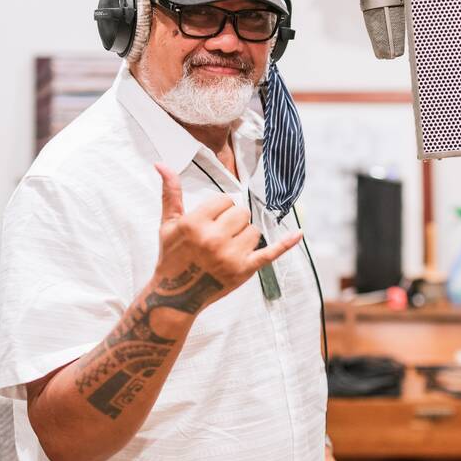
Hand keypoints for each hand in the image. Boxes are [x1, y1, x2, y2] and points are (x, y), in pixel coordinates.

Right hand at [151, 163, 301, 314]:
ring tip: (227, 247)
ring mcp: (231, 256)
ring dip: (244, 235)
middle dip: (232, 221)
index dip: (219, 209)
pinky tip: (298, 234)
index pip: (224, 200)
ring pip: (253, 229)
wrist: (175, 296)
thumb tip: (162, 164)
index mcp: (195, 224)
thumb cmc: (172, 256)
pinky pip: (270, 253)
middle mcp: (213, 239)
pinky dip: (285, 244)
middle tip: (218, 235)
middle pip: (241, 213)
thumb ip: (171, 193)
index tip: (210, 221)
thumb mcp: (168, 224)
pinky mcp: (244, 270)